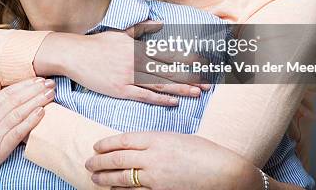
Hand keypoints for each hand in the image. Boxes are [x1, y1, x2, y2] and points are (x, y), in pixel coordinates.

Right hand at [0, 78, 55, 188]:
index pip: (7, 93)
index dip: (24, 85)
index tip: (38, 79)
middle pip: (15, 100)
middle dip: (34, 90)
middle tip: (50, 83)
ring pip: (18, 113)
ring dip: (37, 102)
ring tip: (50, 94)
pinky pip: (17, 133)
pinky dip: (30, 121)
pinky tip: (41, 112)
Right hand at [35, 23, 208, 106]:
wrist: (75, 55)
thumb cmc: (97, 43)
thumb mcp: (121, 32)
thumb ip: (142, 29)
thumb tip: (161, 23)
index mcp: (138, 46)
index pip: (168, 53)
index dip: (187, 59)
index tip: (203, 63)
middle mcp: (136, 61)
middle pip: (169, 70)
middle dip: (190, 77)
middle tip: (208, 84)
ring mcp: (129, 76)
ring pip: (160, 83)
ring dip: (180, 89)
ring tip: (197, 93)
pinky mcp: (120, 89)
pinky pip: (144, 95)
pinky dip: (161, 98)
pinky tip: (174, 101)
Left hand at [85, 131, 260, 189]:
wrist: (227, 174)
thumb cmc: (207, 153)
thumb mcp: (179, 139)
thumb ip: (158, 142)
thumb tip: (142, 147)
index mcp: (157, 138)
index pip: (123, 139)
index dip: (106, 143)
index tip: (96, 146)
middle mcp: (153, 157)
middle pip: (118, 158)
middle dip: (100, 161)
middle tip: (88, 163)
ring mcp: (156, 177)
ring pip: (122, 177)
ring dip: (106, 177)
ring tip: (95, 178)